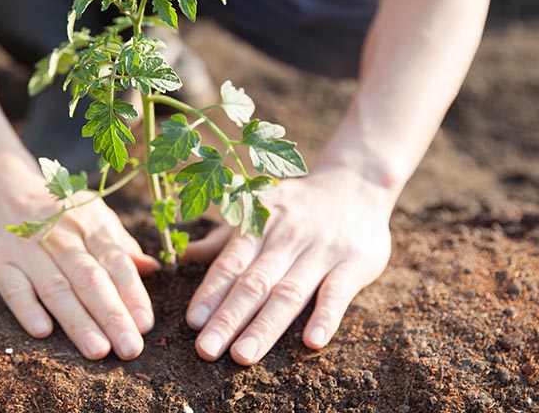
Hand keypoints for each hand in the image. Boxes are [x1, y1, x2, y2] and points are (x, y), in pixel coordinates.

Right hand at [0, 157, 159, 359]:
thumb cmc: (56, 213)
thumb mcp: (91, 216)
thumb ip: (119, 244)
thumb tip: (153, 268)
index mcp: (89, 225)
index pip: (116, 262)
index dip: (132, 293)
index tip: (145, 325)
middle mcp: (60, 236)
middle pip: (89, 279)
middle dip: (112, 315)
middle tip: (130, 348)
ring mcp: (27, 249)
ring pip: (55, 288)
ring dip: (77, 320)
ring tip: (98, 350)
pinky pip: (13, 287)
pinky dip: (27, 308)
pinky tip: (43, 331)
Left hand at [182, 165, 392, 364]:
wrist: (357, 184)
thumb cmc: (297, 206)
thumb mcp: (258, 211)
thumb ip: (223, 240)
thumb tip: (181, 257)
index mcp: (258, 224)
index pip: (230, 263)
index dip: (211, 292)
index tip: (193, 322)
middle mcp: (286, 237)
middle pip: (254, 282)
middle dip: (228, 318)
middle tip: (206, 350)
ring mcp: (321, 249)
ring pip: (289, 292)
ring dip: (265, 326)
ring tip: (243, 355)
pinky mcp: (355, 261)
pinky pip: (338, 291)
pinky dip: (326, 315)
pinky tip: (312, 341)